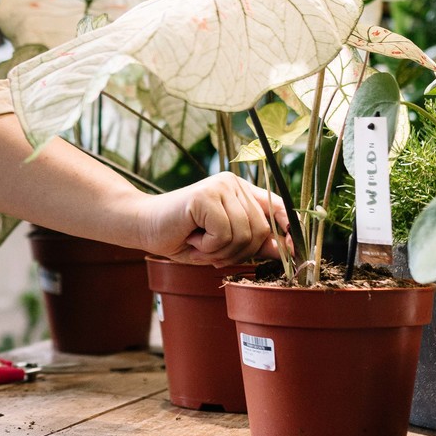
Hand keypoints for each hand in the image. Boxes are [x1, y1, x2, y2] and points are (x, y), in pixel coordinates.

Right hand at [139, 172, 288, 266]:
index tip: (293, 251)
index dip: (289, 228)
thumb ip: (253, 242)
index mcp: (240, 191)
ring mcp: (219, 187)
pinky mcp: (205, 196)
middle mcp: (233, 183)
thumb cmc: (181, 236)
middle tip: (211, 250)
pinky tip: (192, 238)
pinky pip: (223, 234)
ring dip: (220, 251)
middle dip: (239, 252)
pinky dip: (207, 247)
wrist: (143, 227)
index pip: (278, 206)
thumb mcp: (223, 244)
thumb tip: (285, 250)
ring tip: (199, 243)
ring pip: (243, 235)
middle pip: (261, 230)